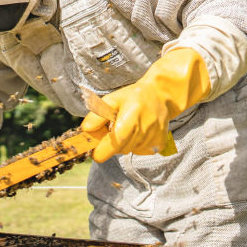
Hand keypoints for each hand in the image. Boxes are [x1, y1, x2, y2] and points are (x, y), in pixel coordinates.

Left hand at [80, 48, 207, 162]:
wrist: (161, 95)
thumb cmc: (133, 97)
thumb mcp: (112, 99)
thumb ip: (97, 115)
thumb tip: (85, 130)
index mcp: (129, 121)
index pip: (109, 148)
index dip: (99, 150)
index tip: (96, 145)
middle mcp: (142, 133)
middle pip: (117, 150)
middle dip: (112, 142)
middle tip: (115, 127)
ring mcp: (152, 140)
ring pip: (128, 150)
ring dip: (125, 142)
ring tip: (130, 126)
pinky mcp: (159, 144)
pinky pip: (140, 151)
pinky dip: (137, 143)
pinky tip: (140, 130)